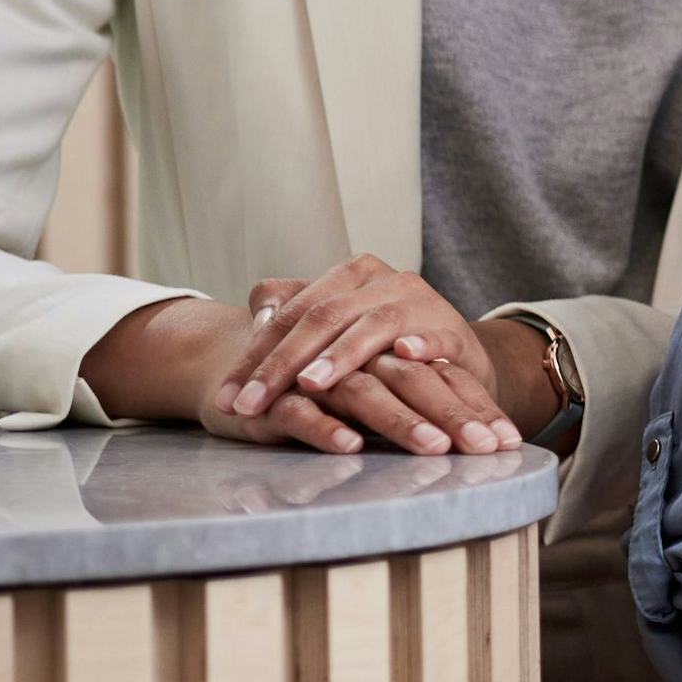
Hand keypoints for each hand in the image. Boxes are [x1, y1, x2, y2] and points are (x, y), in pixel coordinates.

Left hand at [215, 257, 526, 454]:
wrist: (456, 356)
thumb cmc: (384, 347)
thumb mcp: (337, 326)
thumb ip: (292, 314)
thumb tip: (257, 319)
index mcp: (351, 275)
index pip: (291, 312)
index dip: (254, 356)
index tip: (226, 400)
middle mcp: (385, 281)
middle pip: (324, 317)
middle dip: (282, 365)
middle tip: (250, 406)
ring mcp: (422, 303)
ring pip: (374, 324)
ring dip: (341, 356)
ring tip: (310, 384)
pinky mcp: (454, 331)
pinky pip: (436, 336)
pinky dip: (422, 345)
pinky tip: (404, 356)